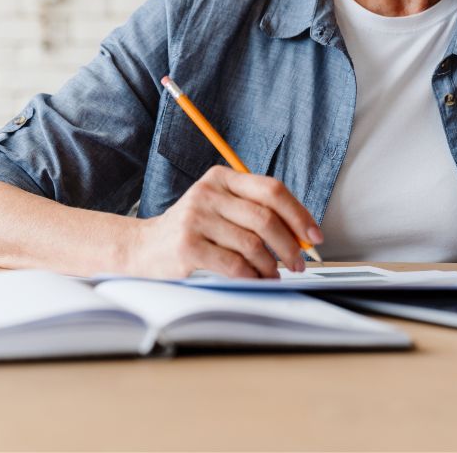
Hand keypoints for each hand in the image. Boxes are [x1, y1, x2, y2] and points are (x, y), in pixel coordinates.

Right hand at [131, 166, 321, 278]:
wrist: (143, 247)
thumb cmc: (191, 230)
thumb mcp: (219, 207)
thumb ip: (255, 211)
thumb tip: (301, 233)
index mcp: (221, 178)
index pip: (272, 189)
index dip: (299, 214)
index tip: (314, 235)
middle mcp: (208, 193)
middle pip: (265, 217)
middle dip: (290, 245)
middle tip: (298, 263)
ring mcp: (195, 218)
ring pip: (252, 244)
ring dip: (270, 265)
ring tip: (273, 274)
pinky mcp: (187, 246)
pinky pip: (234, 264)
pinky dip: (252, 276)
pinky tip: (255, 279)